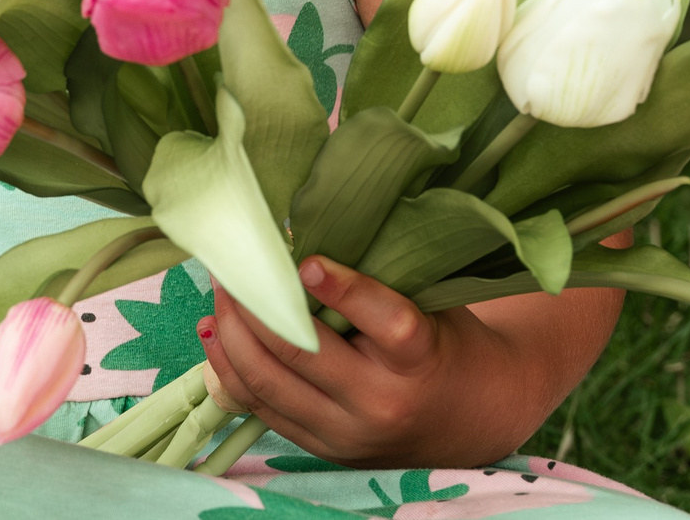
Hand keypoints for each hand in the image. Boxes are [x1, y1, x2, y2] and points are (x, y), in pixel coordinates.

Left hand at [200, 256, 538, 467]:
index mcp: (421, 357)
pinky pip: (262, 410)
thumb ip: (376, 279)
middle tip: (229, 266)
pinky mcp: (325, 450)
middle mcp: (383, 403)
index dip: (344, 289)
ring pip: (267, 384)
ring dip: (230, 336)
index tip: (305, 260)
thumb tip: (298, 239)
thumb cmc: (444, 342)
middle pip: (300, 352)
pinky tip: (216, 334)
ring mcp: (349, 434)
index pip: (386, 321)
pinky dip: (230, 370)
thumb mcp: (429, 304)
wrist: (473, 419)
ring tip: (219, 297)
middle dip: (252, 305)